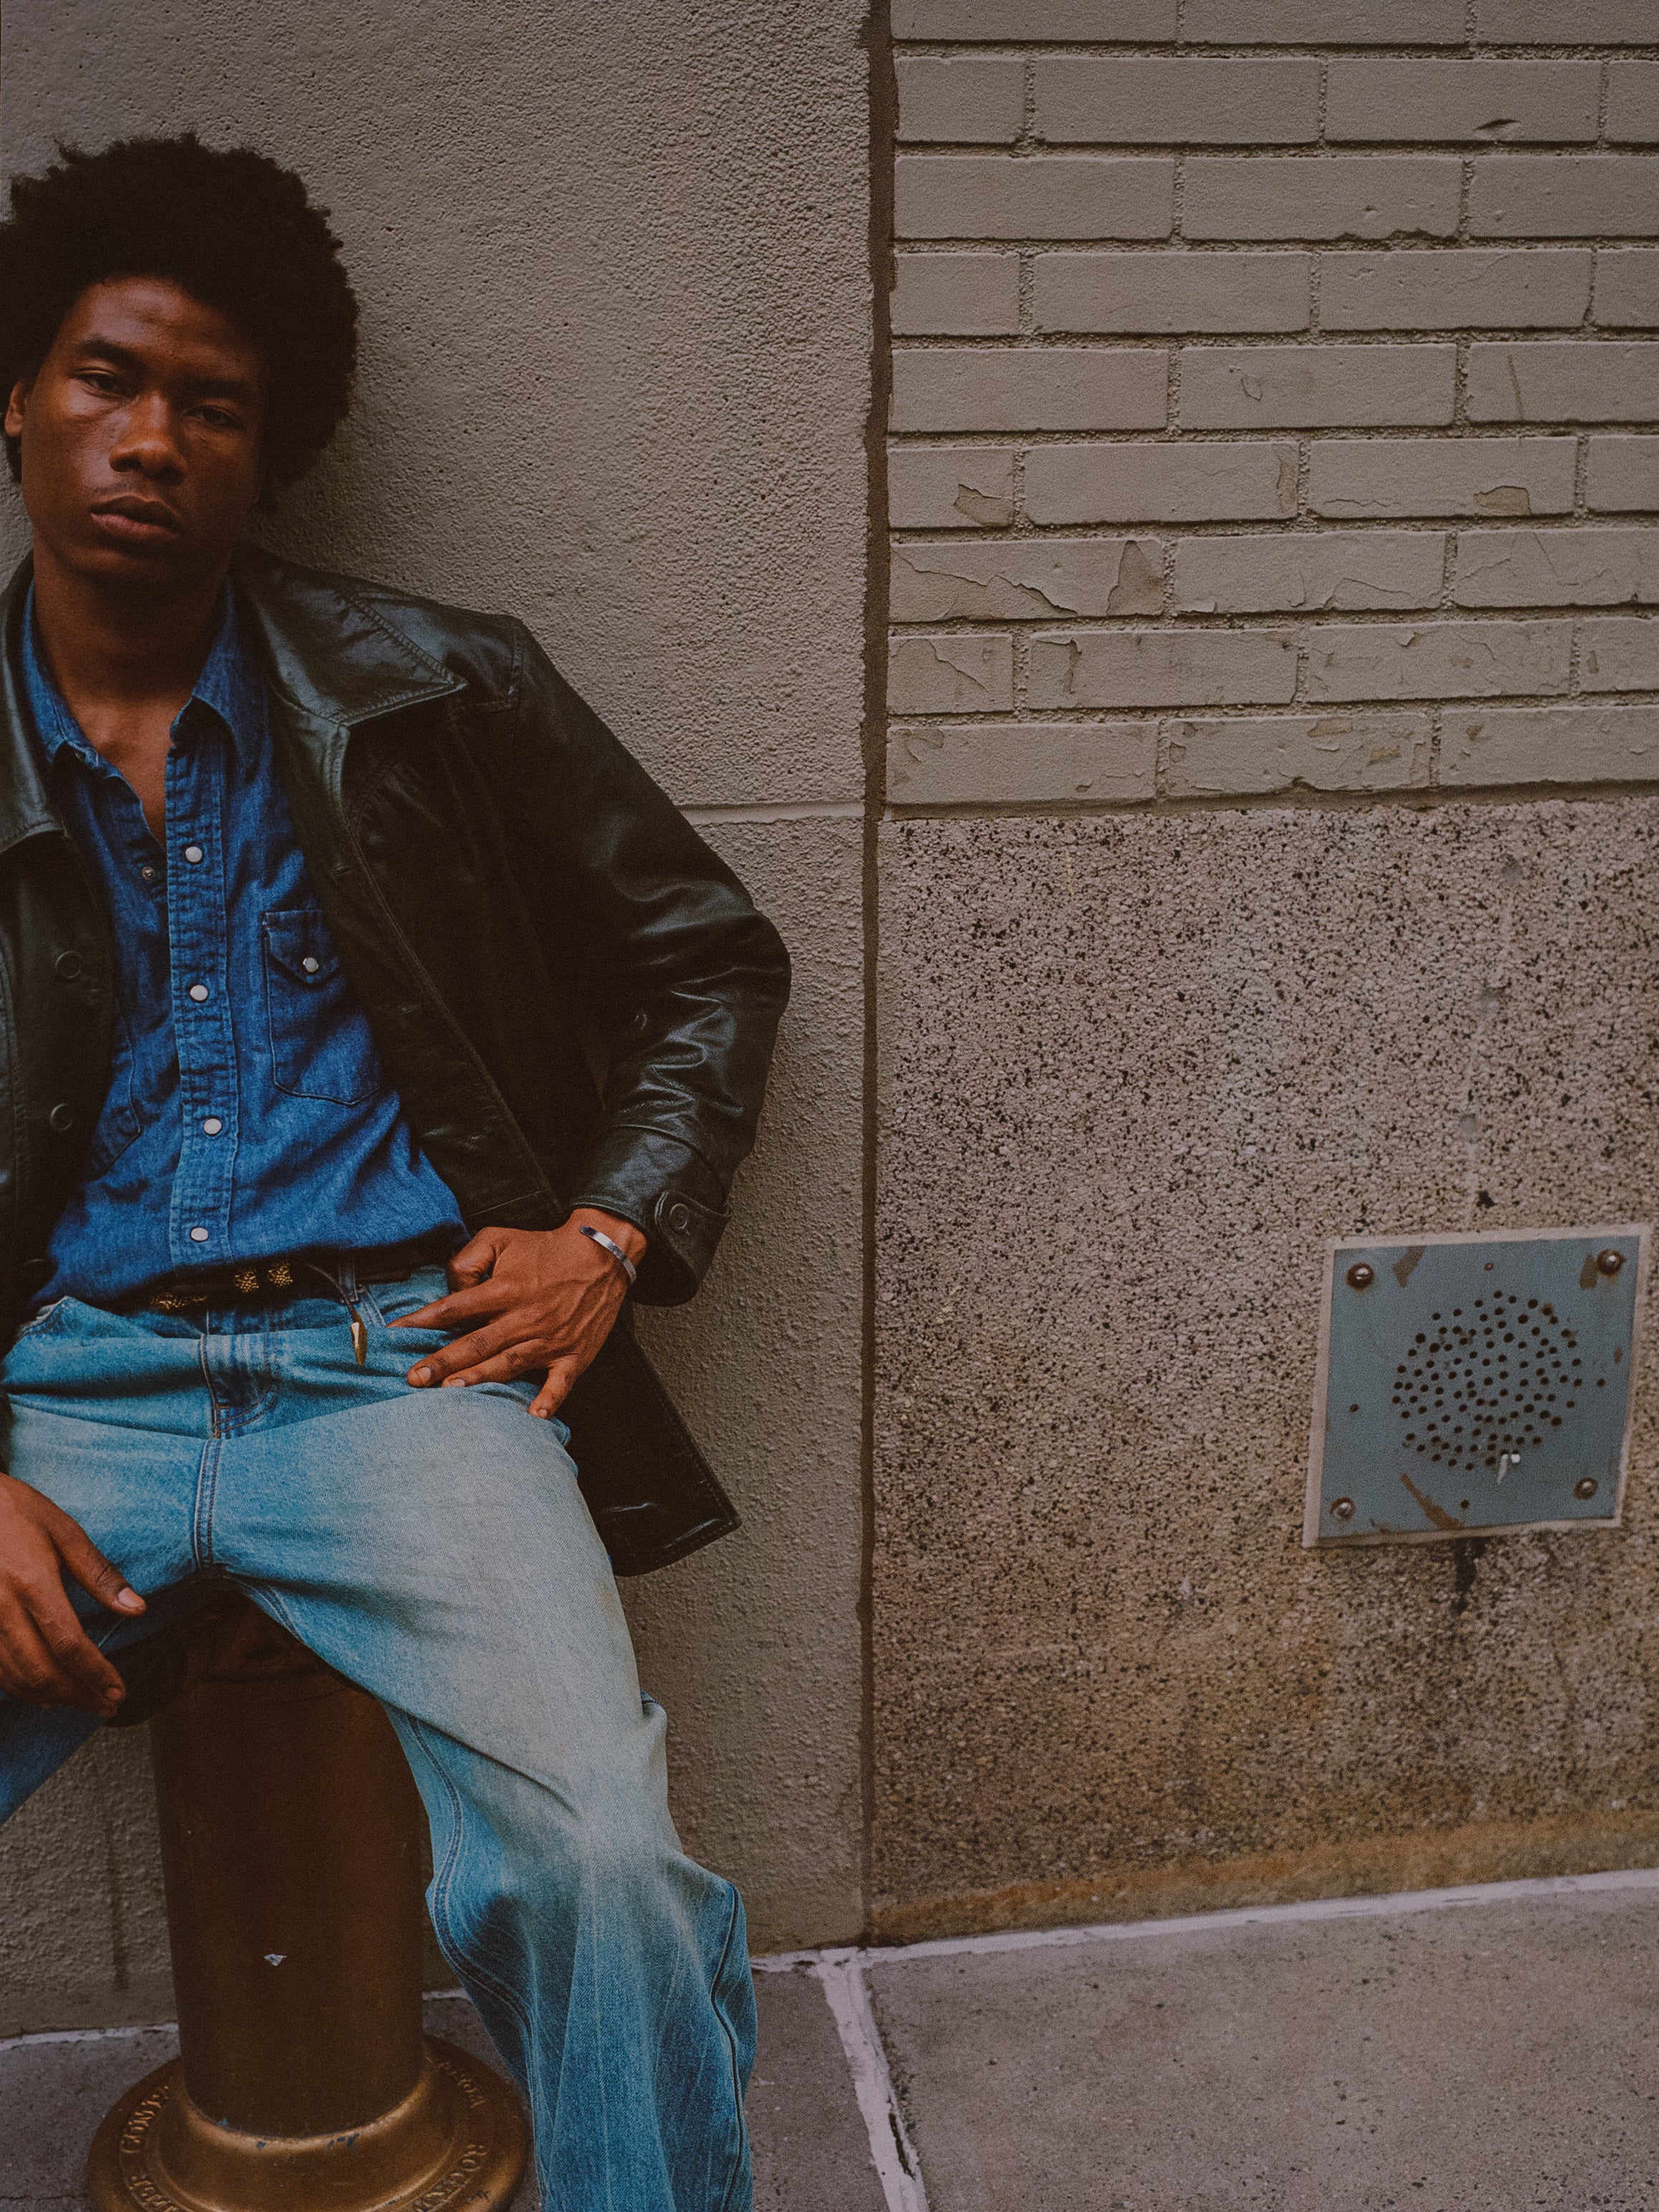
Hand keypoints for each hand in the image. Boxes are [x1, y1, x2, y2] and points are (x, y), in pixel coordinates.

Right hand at [0, 1472, 145, 1717]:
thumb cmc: (13, 1509)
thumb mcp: (63, 1530)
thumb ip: (98, 1574)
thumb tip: (137, 1608)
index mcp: (32, 1583)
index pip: (69, 1644)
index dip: (96, 1674)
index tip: (118, 1691)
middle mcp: (0, 1608)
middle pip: (41, 1670)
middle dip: (77, 1695)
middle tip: (106, 1706)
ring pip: (14, 1676)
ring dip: (49, 1696)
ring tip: (79, 1700)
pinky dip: (18, 1686)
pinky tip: (39, 1691)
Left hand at [394, 1211, 645, 1419]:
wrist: (601, 1254)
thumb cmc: (546, 1248)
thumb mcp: (501, 1237)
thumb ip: (469, 1259)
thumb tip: (452, 1288)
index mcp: (505, 1289)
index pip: (456, 1307)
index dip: (423, 1320)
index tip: (395, 1334)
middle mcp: (524, 1316)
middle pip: (476, 1342)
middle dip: (442, 1361)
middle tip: (413, 1378)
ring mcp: (549, 1338)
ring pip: (508, 1363)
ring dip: (480, 1379)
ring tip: (451, 1392)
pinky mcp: (573, 1354)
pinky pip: (560, 1382)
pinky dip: (549, 1399)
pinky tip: (534, 1416)